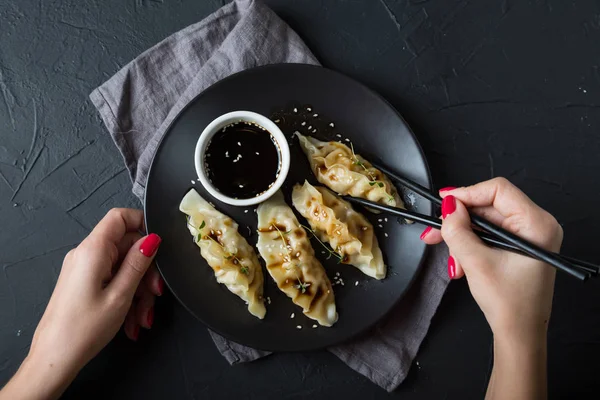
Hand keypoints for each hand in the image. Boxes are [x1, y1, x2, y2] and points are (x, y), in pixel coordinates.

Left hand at [0, 208, 162, 399]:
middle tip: (155, 295)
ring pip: (123, 268)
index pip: (120, 217)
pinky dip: (126, 297)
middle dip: (146, 271)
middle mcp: (86, 254)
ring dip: (138, 291)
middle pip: (126, 247)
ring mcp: (84, 269)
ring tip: (142, 318)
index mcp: (93, 250)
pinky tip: (132, 321)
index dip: (143, 224)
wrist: (54, 358)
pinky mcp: (84, 283)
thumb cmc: (84, 329)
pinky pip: (113, 280)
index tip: (160, 245)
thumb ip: (138, 263)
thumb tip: (152, 239)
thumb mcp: (121, 295)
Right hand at [421, 178, 560, 399]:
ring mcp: (528, 236)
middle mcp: (536, 225)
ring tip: (445, 253)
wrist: (519, 334)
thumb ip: (458, 230)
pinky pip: (489, 234)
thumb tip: (448, 206)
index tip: (444, 203)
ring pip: (485, 221)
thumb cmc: (508, 303)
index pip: (498, 190)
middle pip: (489, 206)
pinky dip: (470, 243)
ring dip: (462, 235)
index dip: (468, 193)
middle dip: (460, 220)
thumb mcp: (476, 263)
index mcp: (536, 224)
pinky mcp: (519, 246)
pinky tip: (458, 260)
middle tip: (434, 230)